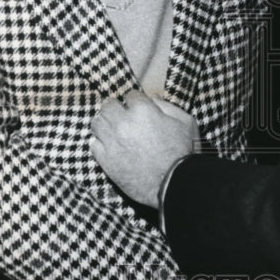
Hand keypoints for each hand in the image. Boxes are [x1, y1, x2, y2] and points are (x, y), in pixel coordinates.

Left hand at [90, 90, 199, 206]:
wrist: (175, 184)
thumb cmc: (183, 152)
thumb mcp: (185, 122)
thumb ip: (168, 106)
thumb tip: (153, 99)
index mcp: (143, 110)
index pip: (130, 95)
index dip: (135, 101)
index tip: (138, 108)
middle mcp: (123, 123)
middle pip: (108, 105)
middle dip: (116, 108)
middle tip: (122, 116)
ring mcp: (112, 142)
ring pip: (97, 122)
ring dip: (105, 123)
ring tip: (114, 129)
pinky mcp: (106, 161)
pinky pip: (94, 145)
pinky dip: (100, 143)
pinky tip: (110, 146)